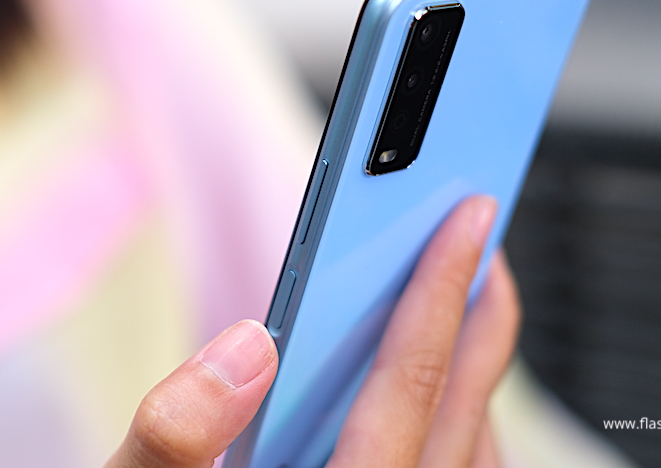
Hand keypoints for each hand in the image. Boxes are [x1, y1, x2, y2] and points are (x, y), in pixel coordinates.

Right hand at [106, 195, 520, 467]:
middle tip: (485, 240)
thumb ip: (175, 440)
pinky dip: (457, 427)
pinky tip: (432, 398)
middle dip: (481, 318)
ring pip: (472, 458)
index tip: (467, 216)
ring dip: (477, 373)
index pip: (406, 390)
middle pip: (461, 417)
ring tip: (465, 303)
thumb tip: (250, 346)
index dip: (439, 290)